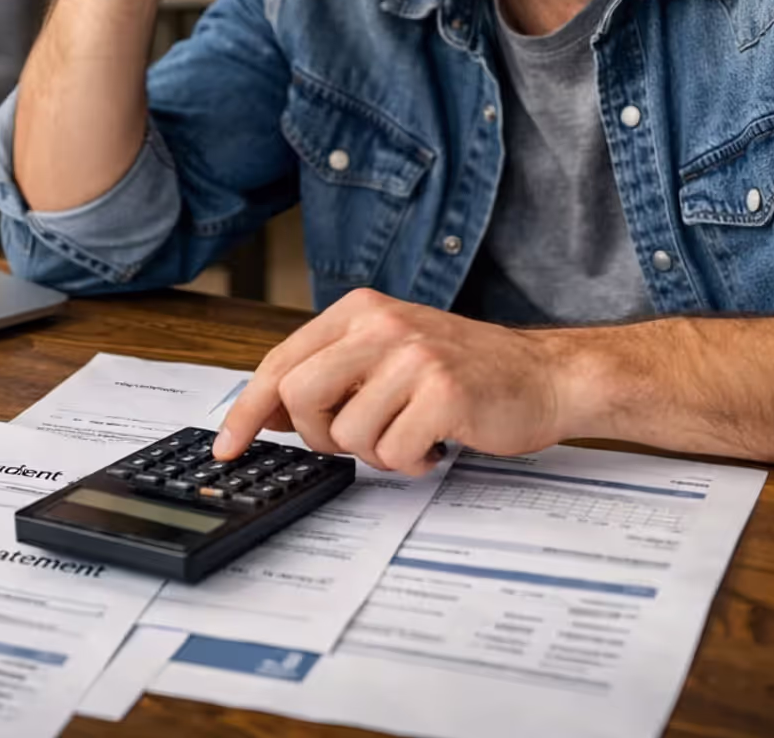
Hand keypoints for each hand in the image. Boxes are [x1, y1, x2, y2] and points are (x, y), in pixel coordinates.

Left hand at [213, 290, 570, 472]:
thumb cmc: (465, 371)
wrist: (544, 375)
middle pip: (301, 396)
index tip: (228, 445)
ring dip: (375, 453)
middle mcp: (383, 324)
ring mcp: (414, 355)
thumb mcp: (389, 355)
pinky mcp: (444, 392)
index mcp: (360, 310)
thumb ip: (332, 375)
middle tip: (358, 441)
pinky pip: (393, 452)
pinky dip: (410, 463)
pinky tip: (434, 445)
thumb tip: (269, 413)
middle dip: (319, 436)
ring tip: (410, 435)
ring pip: (346, 433)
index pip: (282, 361)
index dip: (248, 409)